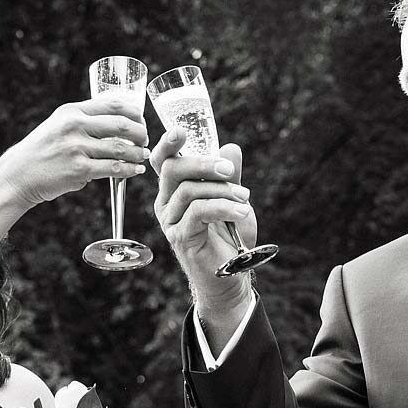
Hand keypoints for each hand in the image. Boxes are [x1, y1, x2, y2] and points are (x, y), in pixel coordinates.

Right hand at [0, 92, 148, 210]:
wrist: (17, 175)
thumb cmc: (41, 152)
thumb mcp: (58, 126)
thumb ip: (83, 122)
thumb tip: (115, 124)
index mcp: (71, 111)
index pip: (113, 104)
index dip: (135, 112)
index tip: (142, 120)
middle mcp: (74, 126)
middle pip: (122, 125)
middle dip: (141, 133)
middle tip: (145, 140)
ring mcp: (76, 148)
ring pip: (121, 148)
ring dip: (138, 153)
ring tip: (143, 156)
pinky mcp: (79, 170)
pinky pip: (114, 169)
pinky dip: (129, 170)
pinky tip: (135, 170)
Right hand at [151, 130, 256, 312]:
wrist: (230, 276)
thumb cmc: (228, 236)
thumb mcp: (233, 198)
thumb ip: (229, 174)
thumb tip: (230, 146)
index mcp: (174, 189)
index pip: (163, 161)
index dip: (168, 144)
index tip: (181, 131)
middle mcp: (166, 203)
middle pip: (172, 169)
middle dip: (204, 164)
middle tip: (231, 170)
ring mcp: (170, 221)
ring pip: (188, 190)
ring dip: (221, 190)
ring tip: (245, 198)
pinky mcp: (180, 237)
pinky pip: (198, 212)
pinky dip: (223, 207)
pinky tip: (242, 212)